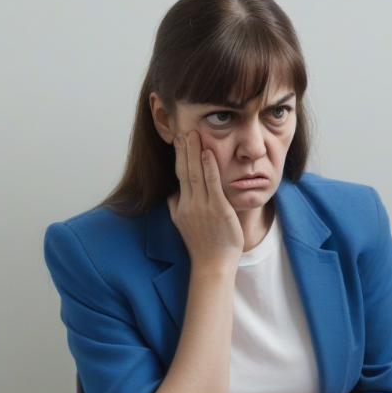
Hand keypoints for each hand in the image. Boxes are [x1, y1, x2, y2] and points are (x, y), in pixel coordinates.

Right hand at [167, 131, 242, 267]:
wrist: (213, 264)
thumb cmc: (203, 244)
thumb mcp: (183, 223)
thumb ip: (177, 206)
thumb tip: (173, 192)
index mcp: (181, 205)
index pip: (179, 174)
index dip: (179, 156)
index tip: (178, 139)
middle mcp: (189, 204)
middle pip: (184, 170)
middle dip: (184, 148)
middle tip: (184, 128)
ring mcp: (203, 207)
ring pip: (196, 173)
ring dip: (194, 152)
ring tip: (194, 133)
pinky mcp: (218, 210)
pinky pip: (212, 184)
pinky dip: (209, 167)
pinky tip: (207, 153)